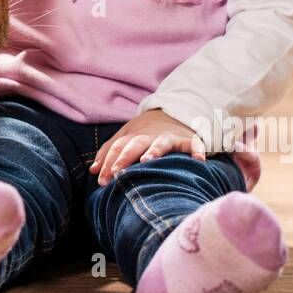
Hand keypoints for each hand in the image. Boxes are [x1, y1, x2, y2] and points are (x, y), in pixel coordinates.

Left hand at [90, 109, 205, 186]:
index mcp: (132, 137)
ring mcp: (168, 137)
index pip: (117, 148)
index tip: (102, 180)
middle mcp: (149, 136)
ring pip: (161, 143)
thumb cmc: (143, 133)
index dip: (108, 163)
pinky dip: (198, 150)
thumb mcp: (124, 138)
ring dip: (154, 151)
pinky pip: (194, 144)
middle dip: (124, 158)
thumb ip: (108, 152)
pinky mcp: (188, 140)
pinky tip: (199, 160)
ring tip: (147, 161)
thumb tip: (93, 170)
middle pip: (135, 145)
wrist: (171, 113)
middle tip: (117, 173)